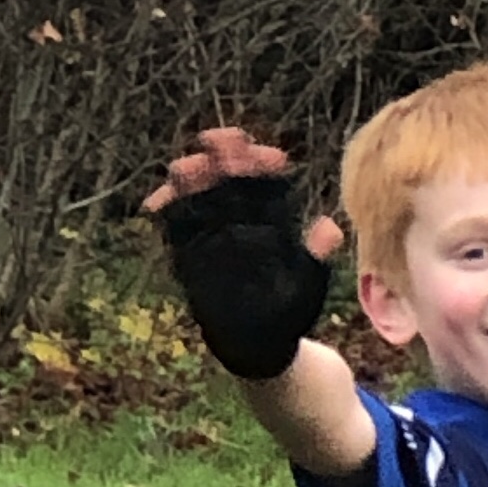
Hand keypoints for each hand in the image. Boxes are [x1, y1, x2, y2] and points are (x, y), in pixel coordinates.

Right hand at [143, 127, 344, 380]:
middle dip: (223, 153)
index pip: (265, 177)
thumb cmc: (289, 311)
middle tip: (222, 141)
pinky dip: (164, 209)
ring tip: (188, 168)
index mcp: (270, 217)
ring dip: (190, 174)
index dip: (264, 161)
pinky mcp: (187, 249)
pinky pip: (172, 222)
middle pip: (226, 173)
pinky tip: (157, 202)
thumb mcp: (308, 282)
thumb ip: (316, 255)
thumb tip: (330, 229)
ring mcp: (210, 229)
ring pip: (196, 189)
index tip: (273, 157)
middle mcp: (238, 216)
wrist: (260, 345)